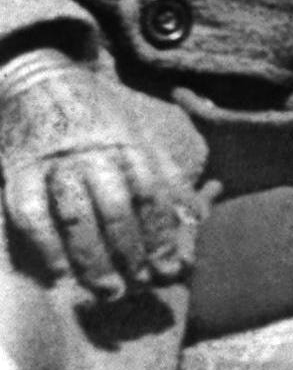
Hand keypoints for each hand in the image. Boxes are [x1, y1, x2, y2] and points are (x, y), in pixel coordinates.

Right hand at [0, 49, 194, 299]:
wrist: (37, 79)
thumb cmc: (97, 115)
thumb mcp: (140, 136)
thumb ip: (165, 176)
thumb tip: (196, 217)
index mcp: (129, 144)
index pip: (152, 194)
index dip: (164, 234)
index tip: (173, 269)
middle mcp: (94, 153)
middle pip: (117, 208)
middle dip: (131, 252)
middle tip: (140, 287)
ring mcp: (54, 162)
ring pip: (75, 215)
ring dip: (92, 258)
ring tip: (106, 290)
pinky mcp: (18, 170)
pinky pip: (29, 212)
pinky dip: (43, 244)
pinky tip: (56, 272)